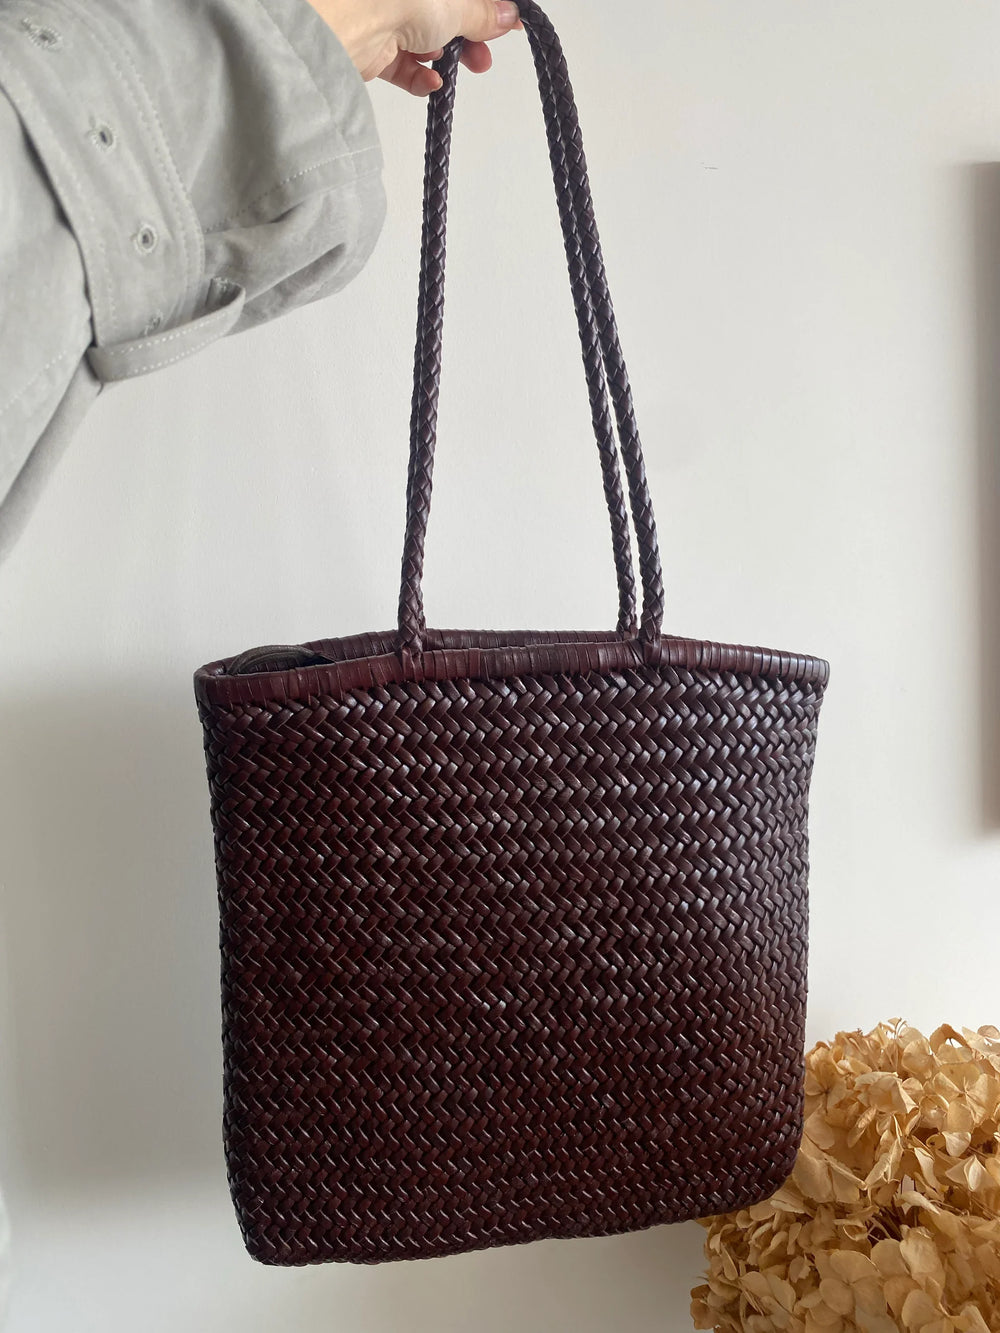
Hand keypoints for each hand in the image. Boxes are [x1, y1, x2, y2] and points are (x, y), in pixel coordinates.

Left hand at [309, 0, 522, 96]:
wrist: (348, 23)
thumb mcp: (456, 4)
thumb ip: (482, 14)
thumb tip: (508, 16)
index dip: (486, 10)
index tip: (507, 25)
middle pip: (445, 17)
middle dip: (469, 39)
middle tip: (484, 57)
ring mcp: (388, 19)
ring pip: (426, 42)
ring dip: (447, 58)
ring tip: (464, 68)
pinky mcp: (374, 49)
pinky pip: (404, 65)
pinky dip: (420, 77)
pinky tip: (431, 81)